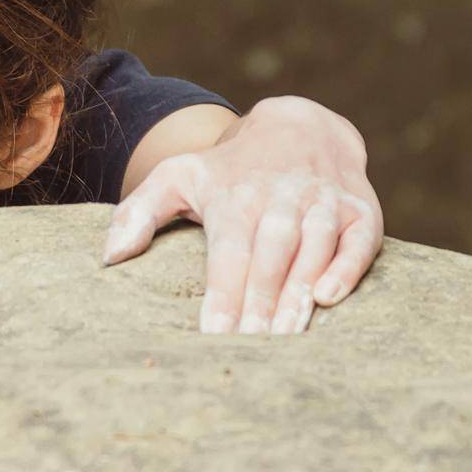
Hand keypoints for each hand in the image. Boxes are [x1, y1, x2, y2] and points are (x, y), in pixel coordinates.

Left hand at [102, 96, 383, 334]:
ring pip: (314, 247)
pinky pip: (361, 238)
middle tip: (250, 345)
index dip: (222, 293)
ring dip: (300, 291)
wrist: (299, 126)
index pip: (228, 252)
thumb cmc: (227, 170)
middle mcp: (281, 198)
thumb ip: (138, 213)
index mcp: (234, 198)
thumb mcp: (176, 176)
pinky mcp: (362, 209)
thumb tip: (110, 257)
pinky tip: (331, 298)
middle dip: (260, 299)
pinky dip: (349, 265)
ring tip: (286, 335)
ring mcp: (324, 202)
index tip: (213, 333)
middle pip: (270, 253)